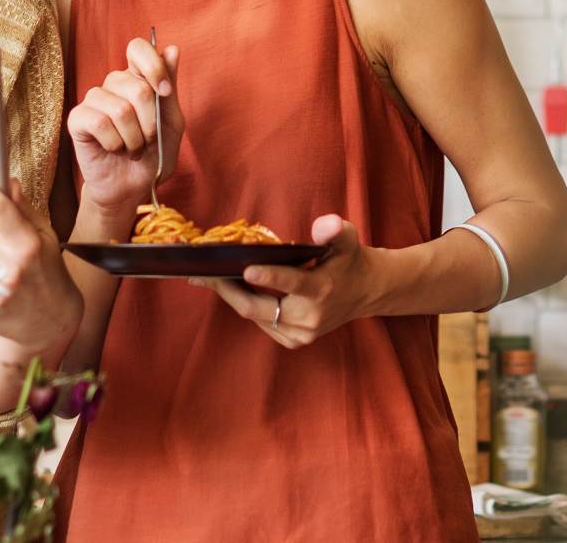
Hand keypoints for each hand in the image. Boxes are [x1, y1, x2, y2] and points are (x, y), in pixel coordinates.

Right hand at [66, 37, 182, 224]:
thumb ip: (170, 86)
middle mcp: (113, 84)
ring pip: (120, 109)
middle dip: (150, 122)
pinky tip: (113, 149)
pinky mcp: (78, 119)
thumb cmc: (153, 153)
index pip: (138, 48)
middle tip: (148, 140)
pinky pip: (100, 123)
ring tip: (132, 149)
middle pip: (137, 86)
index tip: (165, 92)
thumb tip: (171, 49)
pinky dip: (115, 143)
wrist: (133, 187)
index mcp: (137, 78)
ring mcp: (94, 100)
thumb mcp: (171, 121)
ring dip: (134, 138)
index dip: (153, 66)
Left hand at [188, 215, 375, 348]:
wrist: (365, 292)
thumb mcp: (347, 239)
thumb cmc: (348, 260)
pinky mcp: (293, 340)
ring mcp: (300, 333)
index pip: (292, 284)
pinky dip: (244, 305)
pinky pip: (260, 323)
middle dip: (227, 289)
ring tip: (208, 278)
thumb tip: (325, 225)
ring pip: (254, 316)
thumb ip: (334, 231)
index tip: (246, 268)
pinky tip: (230, 289)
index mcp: (321, 290)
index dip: (268, 277)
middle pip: (257, 307)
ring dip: (231, 296)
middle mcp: (309, 317)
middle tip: (201, 274)